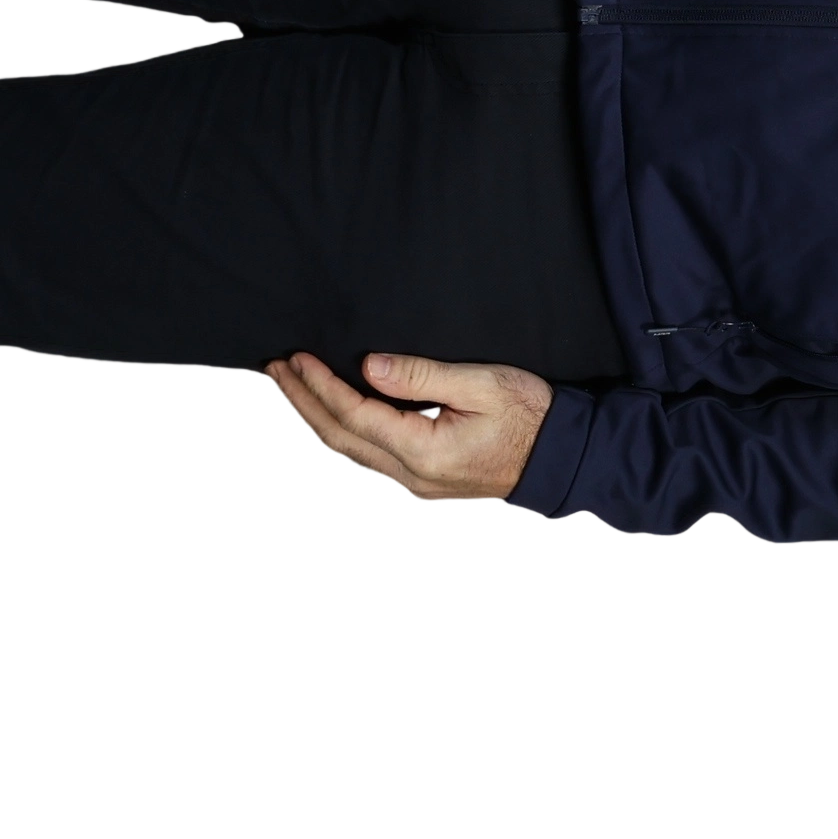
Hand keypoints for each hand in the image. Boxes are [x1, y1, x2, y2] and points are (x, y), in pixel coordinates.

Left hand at [265, 350, 554, 501]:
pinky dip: (340, 431)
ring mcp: (414, 481)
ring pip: (349, 451)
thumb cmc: (529, 415)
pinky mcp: (421, 478)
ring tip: (293, 388)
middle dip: (304, 402)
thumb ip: (422, 375)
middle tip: (277, 369)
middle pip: (339, 438)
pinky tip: (331, 415)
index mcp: (423, 449)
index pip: (354, 414)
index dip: (320, 385)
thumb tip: (369, 367)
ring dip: (316, 418)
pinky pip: (367, 455)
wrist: (560, 456)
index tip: (298, 358)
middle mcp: (410, 473)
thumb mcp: (480, 383)